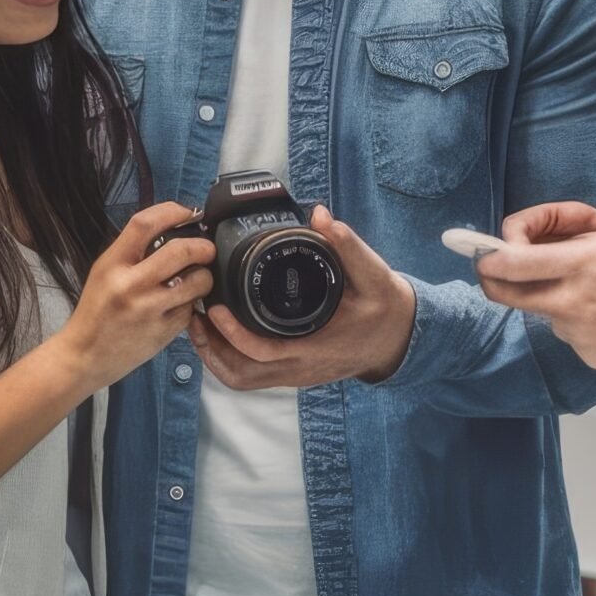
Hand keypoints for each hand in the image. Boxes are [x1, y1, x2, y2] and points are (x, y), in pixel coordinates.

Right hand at [59, 202, 214, 393]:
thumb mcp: (104, 271)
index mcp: (112, 264)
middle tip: (207, 249)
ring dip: (204, 276)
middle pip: (181, 250)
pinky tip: (180, 304)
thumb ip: (134, 250)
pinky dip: (192, 304)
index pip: (145, 223)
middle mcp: (130, 285)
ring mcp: (149, 309)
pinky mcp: (164, 331)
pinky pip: (192, 309)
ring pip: (196, 281)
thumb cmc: (97, 310)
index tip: (188, 213)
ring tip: (197, 278)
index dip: (173, 211)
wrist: (85, 355)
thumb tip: (175, 227)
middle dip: (203, 247)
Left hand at [188, 207, 416, 391]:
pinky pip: (252, 375)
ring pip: (242, 380)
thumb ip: (347, 245)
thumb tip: (320, 216)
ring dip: (216, 356)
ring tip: (202, 323)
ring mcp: (295, 374)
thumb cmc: (385, 308)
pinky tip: (221, 333)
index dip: (233, 335)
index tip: (216, 308)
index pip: (263, 354)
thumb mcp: (374, 274)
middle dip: (211, 349)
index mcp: (316, 348)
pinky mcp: (293, 372)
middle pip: (241, 375)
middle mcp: (301, 368)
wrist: (399, 337)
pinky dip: (229, 358)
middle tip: (196, 315)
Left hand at [479, 203, 595, 375]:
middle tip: (500, 267)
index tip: (483, 249)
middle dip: (493, 278)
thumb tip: (528, 234)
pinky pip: (568, 332)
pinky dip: (579, 319)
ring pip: (542, 311)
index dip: (485, 254)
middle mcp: (572, 303)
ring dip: (554, 296)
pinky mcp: (587, 355)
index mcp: (582, 264)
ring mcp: (578, 334)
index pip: (508, 263)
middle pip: (503, 295)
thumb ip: (571, 229)